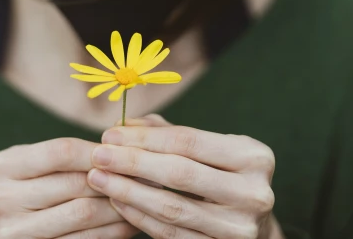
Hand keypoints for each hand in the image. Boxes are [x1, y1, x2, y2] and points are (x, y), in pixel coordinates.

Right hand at [0, 137, 139, 237]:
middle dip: (116, 177)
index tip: (128, 151)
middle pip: (75, 183)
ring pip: (83, 212)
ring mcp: (13, 231)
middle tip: (146, 173)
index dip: (98, 151)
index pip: (61, 151)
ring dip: (119, 205)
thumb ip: (66, 153)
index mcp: (1, 167)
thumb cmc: (31, 191)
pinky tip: (129, 222)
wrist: (13, 233)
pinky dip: (111, 231)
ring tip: (143, 196)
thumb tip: (120, 144)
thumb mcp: (33, 165)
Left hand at [86, 115, 283, 238]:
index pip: (188, 141)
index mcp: (254, 156)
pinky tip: (118, 202)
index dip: (145, 137)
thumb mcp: (206, 147)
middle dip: (132, 162)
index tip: (109, 134)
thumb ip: (166, 133)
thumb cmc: (220, 173)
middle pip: (180, 173)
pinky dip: (139, 217)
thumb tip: (123, 124)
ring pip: (172, 208)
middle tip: (98, 155)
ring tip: (99, 179)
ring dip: (128, 191)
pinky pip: (171, 234)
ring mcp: (240, 228)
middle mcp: (254, 193)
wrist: (250, 222)